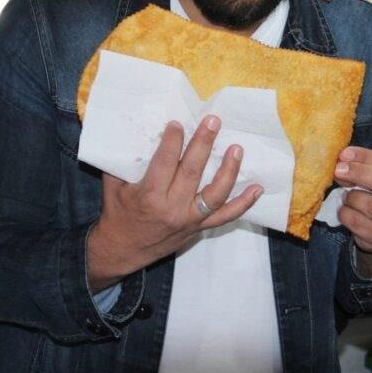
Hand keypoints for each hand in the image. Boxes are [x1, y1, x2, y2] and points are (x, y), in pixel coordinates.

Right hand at [87, 116, 262, 290]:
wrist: (122, 250)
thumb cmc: (118, 213)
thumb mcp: (115, 185)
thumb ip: (127, 162)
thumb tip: (138, 131)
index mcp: (149, 196)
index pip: (165, 162)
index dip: (172, 141)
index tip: (178, 123)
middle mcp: (172, 209)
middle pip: (193, 173)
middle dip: (203, 144)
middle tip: (213, 122)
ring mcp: (189, 220)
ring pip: (215, 195)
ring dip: (229, 170)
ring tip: (237, 148)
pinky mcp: (199, 228)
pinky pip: (225, 217)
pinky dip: (243, 203)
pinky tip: (257, 188)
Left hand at [334, 147, 371, 273]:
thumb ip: (364, 159)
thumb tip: (344, 156)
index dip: (362, 168)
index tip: (341, 163)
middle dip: (357, 178)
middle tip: (339, 175)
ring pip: (370, 209)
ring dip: (351, 199)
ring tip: (346, 195)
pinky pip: (360, 226)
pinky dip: (347, 216)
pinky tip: (346, 210)